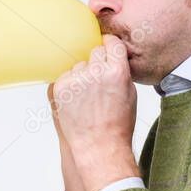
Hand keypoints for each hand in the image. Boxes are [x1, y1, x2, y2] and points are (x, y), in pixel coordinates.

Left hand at [49, 34, 139, 190]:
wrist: (97, 147)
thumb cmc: (117, 124)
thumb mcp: (130, 93)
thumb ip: (120, 70)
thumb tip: (112, 55)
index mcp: (116, 71)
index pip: (111, 42)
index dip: (110, 46)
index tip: (108, 49)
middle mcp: (95, 72)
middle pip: (95, 52)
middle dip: (97, 63)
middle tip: (99, 83)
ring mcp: (75, 79)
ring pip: (79, 65)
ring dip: (83, 75)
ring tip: (88, 98)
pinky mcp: (60, 87)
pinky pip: (67, 76)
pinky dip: (71, 85)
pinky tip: (78, 102)